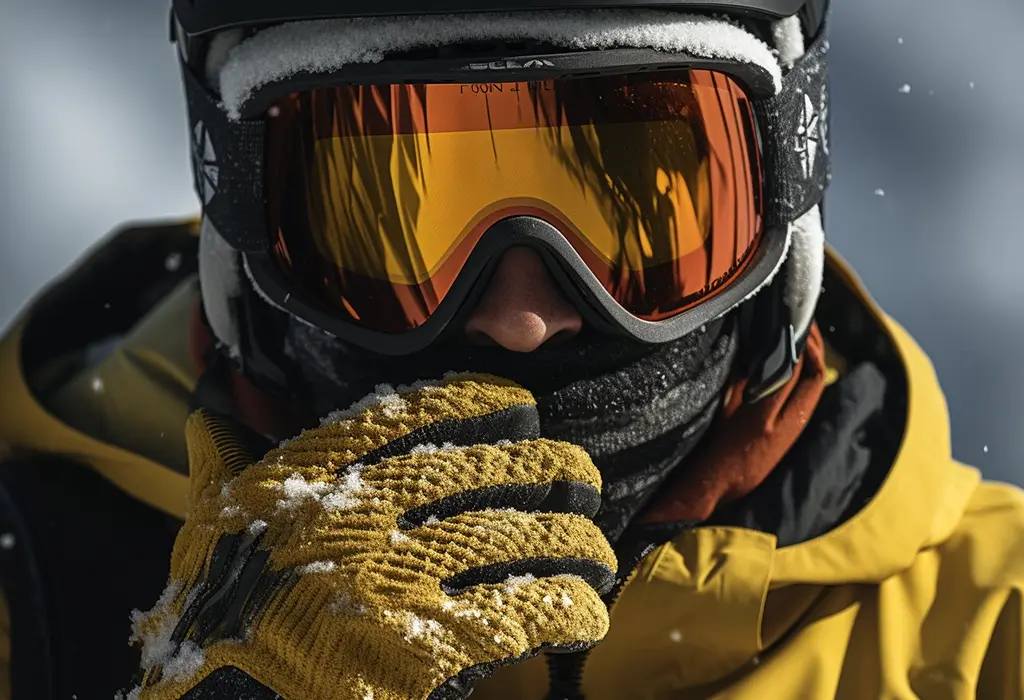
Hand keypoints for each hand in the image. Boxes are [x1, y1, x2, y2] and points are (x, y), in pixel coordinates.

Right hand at [131, 374, 616, 699]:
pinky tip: (586, 612)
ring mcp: (394, 583)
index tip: (521, 410)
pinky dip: (569, 608)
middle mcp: (355, 517)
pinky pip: (525, 612)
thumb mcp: (206, 532)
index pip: (414, 415)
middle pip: (486, 471)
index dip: (483, 406)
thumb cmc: (215, 625)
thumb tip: (209, 398)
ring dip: (574, 541)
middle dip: (550, 470)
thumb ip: (218, 461)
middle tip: (581, 477)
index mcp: (304, 480)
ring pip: (518, 538)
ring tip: (597, 548)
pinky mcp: (427, 651)